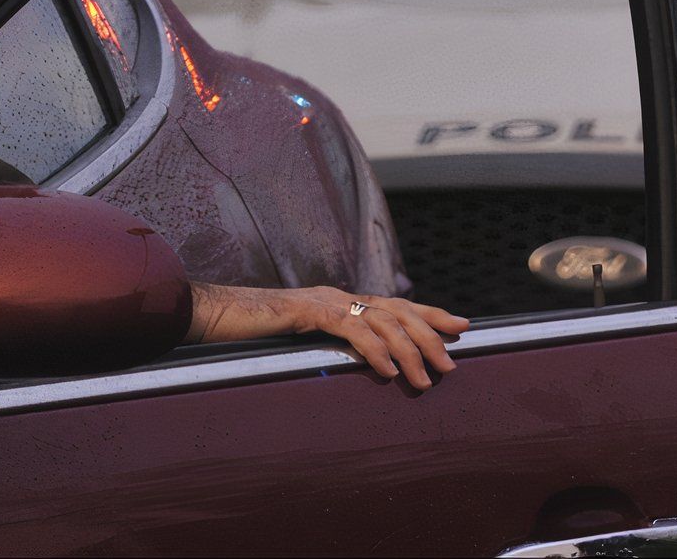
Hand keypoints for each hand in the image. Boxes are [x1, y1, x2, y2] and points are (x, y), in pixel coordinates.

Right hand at [183, 283, 470, 388]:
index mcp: (341, 301)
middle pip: (398, 312)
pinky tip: (389, 371)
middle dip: (430, 337)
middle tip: (450, 365)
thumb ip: (329, 347)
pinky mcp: (307, 312)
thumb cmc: (253, 334)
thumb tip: (360, 367)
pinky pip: (350, 330)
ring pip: (381, 322)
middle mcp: (338, 296)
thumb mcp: (300, 342)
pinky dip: (374, 350)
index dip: (431, 314)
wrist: (214, 313)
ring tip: (425, 380)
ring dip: (408, 352)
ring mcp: (324, 301)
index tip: (463, 326)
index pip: (396, 305)